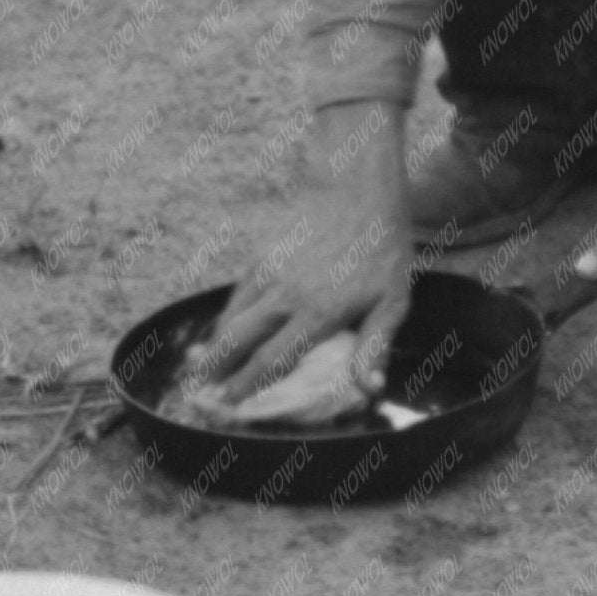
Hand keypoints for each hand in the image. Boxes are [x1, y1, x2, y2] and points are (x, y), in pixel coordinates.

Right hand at [202, 125, 410, 395]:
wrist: (358, 191)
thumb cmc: (382, 249)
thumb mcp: (393, 301)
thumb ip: (375, 345)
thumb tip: (369, 388)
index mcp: (319, 312)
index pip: (272, 359)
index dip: (247, 385)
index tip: (230, 405)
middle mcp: (286, 295)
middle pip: (238, 340)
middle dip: (217, 370)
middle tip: (203, 394)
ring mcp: (269, 273)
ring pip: (231, 317)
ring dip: (215, 345)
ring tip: (203, 368)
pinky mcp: (262, 255)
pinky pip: (236, 295)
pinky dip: (226, 317)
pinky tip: (224, 331)